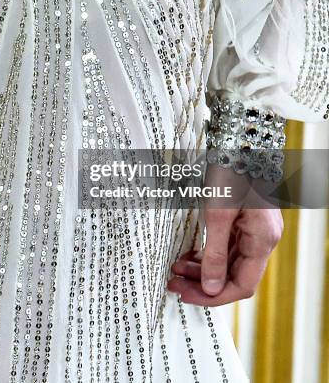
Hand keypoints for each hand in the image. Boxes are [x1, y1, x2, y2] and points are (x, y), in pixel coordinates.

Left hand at [167, 164, 283, 305]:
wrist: (238, 141)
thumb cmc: (232, 171)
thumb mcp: (218, 213)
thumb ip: (214, 254)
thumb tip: (210, 288)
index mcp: (262, 240)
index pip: (241, 285)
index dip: (213, 296)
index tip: (187, 295)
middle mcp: (262, 238)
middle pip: (233, 275)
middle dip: (203, 282)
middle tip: (174, 283)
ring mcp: (253, 229)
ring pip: (228, 261)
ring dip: (202, 268)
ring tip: (176, 269)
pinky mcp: (244, 220)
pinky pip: (226, 246)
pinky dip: (207, 253)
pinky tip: (188, 255)